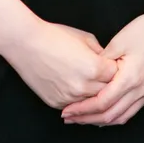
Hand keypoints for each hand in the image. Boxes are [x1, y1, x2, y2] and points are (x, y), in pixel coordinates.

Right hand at [0, 19, 118, 109]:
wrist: (27, 44)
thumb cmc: (56, 36)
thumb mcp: (86, 39)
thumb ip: (102, 54)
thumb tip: (110, 64)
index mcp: (95, 68)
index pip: (117, 75)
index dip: (116, 69)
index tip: (114, 65)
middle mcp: (84, 86)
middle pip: (107, 92)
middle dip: (108, 84)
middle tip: (105, 76)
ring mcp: (69, 97)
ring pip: (91, 102)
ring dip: (94, 94)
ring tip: (90, 82)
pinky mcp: (57, 103)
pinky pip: (75, 106)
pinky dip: (78, 99)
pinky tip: (75, 87)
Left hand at [60, 4, 143, 125]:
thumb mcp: (119, 42)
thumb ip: (102, 62)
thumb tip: (89, 75)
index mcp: (130, 78)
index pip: (101, 103)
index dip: (82, 110)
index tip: (67, 111)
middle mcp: (141, 90)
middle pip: (110, 116)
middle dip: (88, 119)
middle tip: (70, 119)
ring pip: (123, 117)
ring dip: (102, 121)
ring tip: (85, 119)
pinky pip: (133, 110)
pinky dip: (117, 115)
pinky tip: (107, 113)